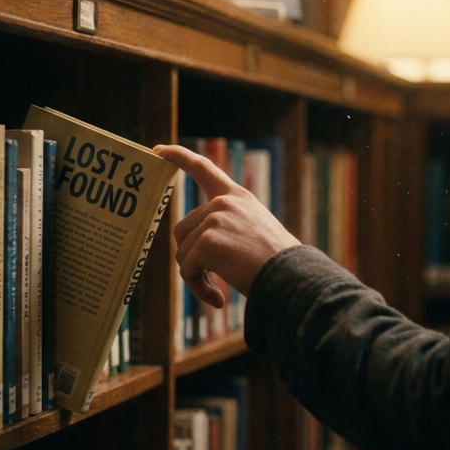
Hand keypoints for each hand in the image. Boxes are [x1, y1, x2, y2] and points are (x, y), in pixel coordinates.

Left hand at [154, 144, 300, 307]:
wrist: (291, 277)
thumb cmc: (278, 264)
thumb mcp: (255, 233)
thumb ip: (227, 229)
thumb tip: (194, 251)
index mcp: (237, 197)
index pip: (203, 168)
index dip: (178, 157)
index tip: (158, 151)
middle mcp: (224, 203)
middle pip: (183, 231)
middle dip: (193, 260)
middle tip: (213, 285)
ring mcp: (215, 219)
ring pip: (184, 253)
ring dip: (196, 277)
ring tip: (219, 293)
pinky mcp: (208, 241)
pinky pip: (187, 270)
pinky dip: (198, 287)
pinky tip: (219, 299)